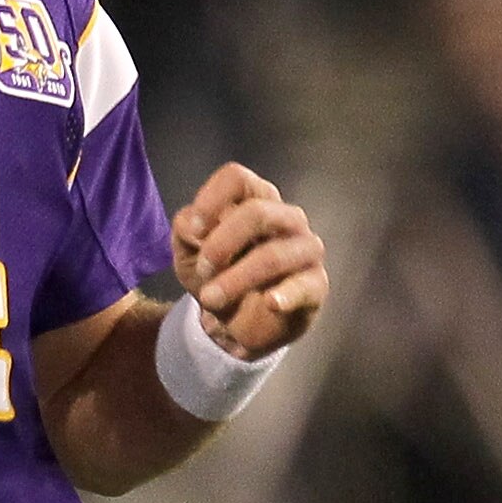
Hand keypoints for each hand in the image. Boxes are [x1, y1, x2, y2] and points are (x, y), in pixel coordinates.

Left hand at [171, 163, 327, 358]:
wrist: (238, 324)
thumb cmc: (218, 276)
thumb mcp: (189, 253)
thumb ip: (185, 231)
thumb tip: (191, 223)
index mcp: (255, 200)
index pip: (237, 178)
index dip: (211, 200)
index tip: (193, 230)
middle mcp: (286, 218)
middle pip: (257, 212)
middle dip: (221, 244)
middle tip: (202, 270)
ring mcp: (305, 249)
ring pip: (273, 255)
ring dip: (236, 279)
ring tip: (210, 300)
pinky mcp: (315, 285)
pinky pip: (304, 286)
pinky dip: (286, 295)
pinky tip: (270, 302)